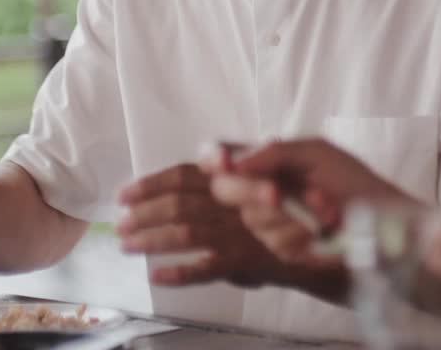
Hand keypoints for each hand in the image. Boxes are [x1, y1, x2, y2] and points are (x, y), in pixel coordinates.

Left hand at [116, 163, 288, 287]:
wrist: (320, 238)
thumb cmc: (280, 206)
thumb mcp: (254, 180)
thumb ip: (226, 171)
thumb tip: (195, 165)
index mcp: (230, 177)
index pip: (183, 175)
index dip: (150, 184)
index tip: (124, 195)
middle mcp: (231, 200)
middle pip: (178, 203)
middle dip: (143, 214)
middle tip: (120, 225)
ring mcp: (237, 231)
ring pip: (185, 233)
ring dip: (151, 240)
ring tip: (127, 246)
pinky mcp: (243, 259)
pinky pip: (205, 268)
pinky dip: (179, 273)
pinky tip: (157, 275)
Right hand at [204, 139, 416, 261]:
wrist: (386, 222)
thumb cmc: (354, 182)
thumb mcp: (316, 154)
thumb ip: (274, 153)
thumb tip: (235, 162)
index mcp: (267, 163)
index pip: (223, 159)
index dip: (213, 159)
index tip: (220, 160)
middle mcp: (261, 192)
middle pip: (225, 191)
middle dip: (250, 191)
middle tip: (276, 193)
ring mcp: (271, 224)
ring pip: (254, 220)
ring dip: (294, 214)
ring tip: (328, 207)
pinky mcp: (286, 251)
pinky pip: (278, 242)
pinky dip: (306, 233)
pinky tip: (328, 227)